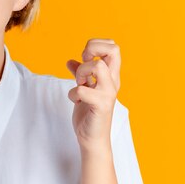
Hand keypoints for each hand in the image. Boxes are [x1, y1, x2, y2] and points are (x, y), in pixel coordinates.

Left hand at [65, 38, 120, 154]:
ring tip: (79, 84)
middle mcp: (113, 82)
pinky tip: (75, 100)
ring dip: (81, 72)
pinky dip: (73, 93)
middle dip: (92, 49)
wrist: (92, 138)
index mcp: (111, 76)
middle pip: (114, 49)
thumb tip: (70, 61)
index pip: (114, 47)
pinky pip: (83, 90)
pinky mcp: (101, 105)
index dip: (96, 45)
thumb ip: (80, 74)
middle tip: (83, 63)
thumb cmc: (89, 114)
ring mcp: (108, 93)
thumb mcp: (84, 89)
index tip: (85, 57)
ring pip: (97, 67)